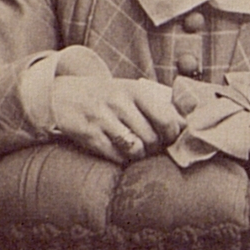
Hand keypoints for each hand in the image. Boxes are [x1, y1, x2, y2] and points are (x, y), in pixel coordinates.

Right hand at [51, 76, 184, 163]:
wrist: (64, 94)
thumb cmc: (107, 96)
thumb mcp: (130, 90)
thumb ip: (157, 105)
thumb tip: (185, 125)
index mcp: (136, 90)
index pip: (167, 118)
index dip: (173, 135)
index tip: (170, 138)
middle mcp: (120, 103)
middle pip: (152, 138)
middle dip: (155, 147)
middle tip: (152, 146)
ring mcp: (103, 119)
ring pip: (136, 149)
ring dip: (140, 154)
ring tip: (136, 149)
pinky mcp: (89, 135)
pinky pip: (116, 157)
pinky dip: (121, 158)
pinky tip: (119, 150)